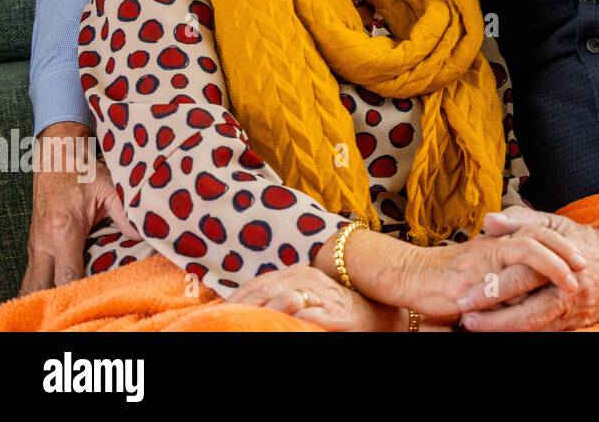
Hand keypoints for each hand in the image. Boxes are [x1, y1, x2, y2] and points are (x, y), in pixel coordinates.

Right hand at [18, 122, 140, 295]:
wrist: (56, 156)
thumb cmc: (83, 172)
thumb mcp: (108, 187)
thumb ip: (125, 213)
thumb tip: (142, 235)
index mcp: (64, 230)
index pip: (67, 275)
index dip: (79, 291)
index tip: (95, 297)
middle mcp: (44, 242)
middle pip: (41, 287)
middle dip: (56, 300)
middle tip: (79, 306)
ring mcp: (36, 245)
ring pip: (32, 283)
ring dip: (47, 295)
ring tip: (67, 305)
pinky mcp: (35, 245)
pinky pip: (34, 274)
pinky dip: (43, 286)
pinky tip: (57, 293)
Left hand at [224, 265, 421, 330]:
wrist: (382, 316)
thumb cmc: (340, 311)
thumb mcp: (307, 297)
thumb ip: (282, 296)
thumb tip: (249, 306)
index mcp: (297, 273)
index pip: (256, 284)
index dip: (235, 299)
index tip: (215, 312)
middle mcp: (307, 278)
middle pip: (263, 290)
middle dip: (240, 306)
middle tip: (221, 320)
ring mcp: (322, 295)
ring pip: (282, 300)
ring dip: (261, 312)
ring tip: (243, 323)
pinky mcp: (335, 314)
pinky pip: (306, 315)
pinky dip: (289, 319)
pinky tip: (277, 325)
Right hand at [322, 224, 588, 327]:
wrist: (410, 277)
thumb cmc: (445, 278)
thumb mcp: (480, 268)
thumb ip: (502, 268)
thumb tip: (529, 281)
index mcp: (497, 240)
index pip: (535, 231)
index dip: (559, 241)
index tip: (579, 253)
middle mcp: (493, 243)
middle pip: (537, 234)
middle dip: (564, 248)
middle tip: (584, 263)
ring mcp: (484, 256)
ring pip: (527, 248)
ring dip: (553, 263)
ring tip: (573, 279)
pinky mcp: (474, 275)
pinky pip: (505, 273)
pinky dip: (524, 280)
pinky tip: (537, 293)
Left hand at [455, 207, 598, 330]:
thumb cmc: (581, 240)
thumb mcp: (554, 223)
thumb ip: (520, 220)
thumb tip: (488, 221)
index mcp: (559, 261)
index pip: (523, 276)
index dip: (492, 288)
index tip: (464, 294)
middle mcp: (567, 290)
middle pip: (528, 310)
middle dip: (494, 318)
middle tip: (465, 317)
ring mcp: (572, 311)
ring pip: (536, 327)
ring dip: (505, 330)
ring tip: (476, 328)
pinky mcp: (576, 324)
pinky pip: (547, 333)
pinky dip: (524, 333)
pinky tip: (501, 331)